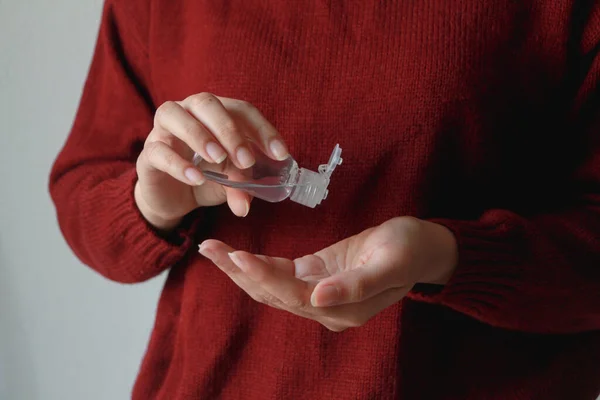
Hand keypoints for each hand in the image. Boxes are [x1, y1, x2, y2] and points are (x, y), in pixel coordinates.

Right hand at [135, 93, 288, 230]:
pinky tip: (196, 177)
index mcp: (216, 112)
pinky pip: (158, 150)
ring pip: (174, 114)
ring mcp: (164, 129)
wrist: (172, 197)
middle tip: (246, 159)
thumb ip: (241, 187)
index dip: (262, 129)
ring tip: (218, 159)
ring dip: (199, 135)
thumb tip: (244, 207)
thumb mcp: (229, 182)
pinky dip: (178, 163)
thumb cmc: (206, 177)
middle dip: (229, 130)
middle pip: (207, 104)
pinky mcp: (148, 153)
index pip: (242, 110)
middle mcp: (188, 112)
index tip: (280, 154)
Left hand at [199, 217, 457, 331]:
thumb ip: (358, 285)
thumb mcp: (391, 263)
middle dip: (239, 273)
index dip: (265, 277)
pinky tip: (236, 254)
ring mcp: (318, 293)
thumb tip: (318, 299)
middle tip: (209, 249)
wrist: (421, 246)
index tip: (239, 256)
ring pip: (271, 285)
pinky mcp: (315, 275)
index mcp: (343, 310)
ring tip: (212, 249)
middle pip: (273, 294)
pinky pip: (280, 273)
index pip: (293, 296)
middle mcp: (325, 307)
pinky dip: (257, 263)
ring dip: (241, 269)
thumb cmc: (410, 249)